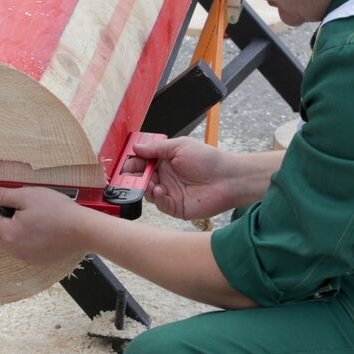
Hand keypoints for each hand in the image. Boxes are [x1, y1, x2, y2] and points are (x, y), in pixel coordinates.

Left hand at [0, 185, 91, 264]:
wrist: (84, 229)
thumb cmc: (57, 210)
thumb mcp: (27, 196)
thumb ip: (2, 196)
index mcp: (9, 233)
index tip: (12, 201)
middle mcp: (14, 250)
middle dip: (2, 223)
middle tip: (20, 211)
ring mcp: (27, 257)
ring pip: (8, 244)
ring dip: (13, 233)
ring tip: (32, 220)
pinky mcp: (38, 261)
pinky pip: (23, 251)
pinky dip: (26, 242)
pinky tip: (41, 231)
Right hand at [124, 137, 246, 219]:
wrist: (228, 179)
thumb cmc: (208, 159)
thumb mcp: (179, 146)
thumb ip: (156, 148)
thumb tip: (136, 147)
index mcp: (165, 162)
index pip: (142, 163)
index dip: (132, 164)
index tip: (126, 164)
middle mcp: (165, 178)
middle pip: (141, 179)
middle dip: (134, 178)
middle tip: (130, 177)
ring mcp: (169, 193)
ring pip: (147, 193)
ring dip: (146, 188)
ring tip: (152, 183)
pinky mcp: (176, 207)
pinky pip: (160, 205)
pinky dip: (157, 199)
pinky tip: (160, 191)